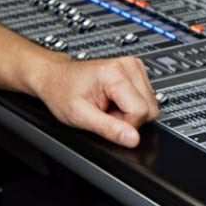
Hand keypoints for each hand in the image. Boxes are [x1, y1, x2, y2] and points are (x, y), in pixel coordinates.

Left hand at [32, 55, 160, 147]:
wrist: (54, 77)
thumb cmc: (61, 91)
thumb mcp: (79, 115)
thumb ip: (108, 129)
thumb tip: (133, 139)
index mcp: (115, 73)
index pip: (141, 111)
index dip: (125, 124)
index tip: (105, 118)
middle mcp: (128, 66)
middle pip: (149, 108)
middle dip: (129, 119)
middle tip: (104, 113)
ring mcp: (133, 67)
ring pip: (150, 105)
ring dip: (130, 113)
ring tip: (107, 106)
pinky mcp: (136, 72)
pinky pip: (146, 100)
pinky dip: (130, 106)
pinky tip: (113, 101)